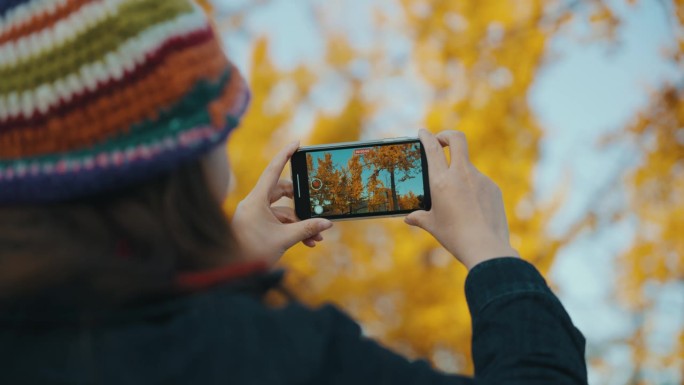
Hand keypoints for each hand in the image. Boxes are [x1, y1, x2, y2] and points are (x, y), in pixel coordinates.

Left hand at [232, 141, 332, 263]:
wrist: (232, 271)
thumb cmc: (251, 253)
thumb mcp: (284, 239)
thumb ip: (306, 229)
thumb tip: (327, 224)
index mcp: (256, 200)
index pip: (273, 171)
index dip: (285, 155)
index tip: (297, 143)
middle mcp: (254, 204)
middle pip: (281, 192)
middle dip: (301, 202)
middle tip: (316, 205)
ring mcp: (255, 215)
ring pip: (282, 211)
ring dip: (300, 222)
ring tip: (316, 237)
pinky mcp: (257, 225)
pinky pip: (278, 222)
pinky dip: (292, 229)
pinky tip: (307, 242)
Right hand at [405, 130, 518, 269]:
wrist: (486, 248)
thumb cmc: (455, 237)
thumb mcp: (433, 226)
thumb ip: (419, 217)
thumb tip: (409, 217)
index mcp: (441, 181)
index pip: (433, 148)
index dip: (427, 136)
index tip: (423, 133)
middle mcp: (461, 174)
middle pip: (457, 139)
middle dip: (447, 135)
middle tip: (441, 141)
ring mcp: (480, 179)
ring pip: (467, 165)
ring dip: (459, 172)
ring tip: (456, 199)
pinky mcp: (493, 188)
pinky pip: (480, 182)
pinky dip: (472, 189)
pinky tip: (471, 208)